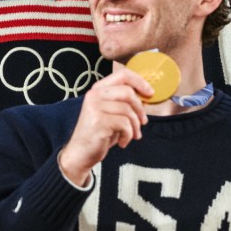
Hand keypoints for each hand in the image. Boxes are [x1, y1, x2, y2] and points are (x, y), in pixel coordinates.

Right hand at [57, 67, 149, 186]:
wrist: (80, 154)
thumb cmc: (99, 134)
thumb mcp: (112, 113)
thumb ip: (124, 102)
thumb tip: (146, 95)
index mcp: (98, 90)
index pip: (123, 75)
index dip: (140, 82)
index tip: (150, 93)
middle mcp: (94, 95)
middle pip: (128, 92)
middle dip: (140, 109)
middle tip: (143, 122)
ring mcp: (95, 107)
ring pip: (128, 110)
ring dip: (135, 125)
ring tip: (132, 135)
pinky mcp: (98, 121)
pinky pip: (125, 124)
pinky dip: (128, 134)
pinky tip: (123, 142)